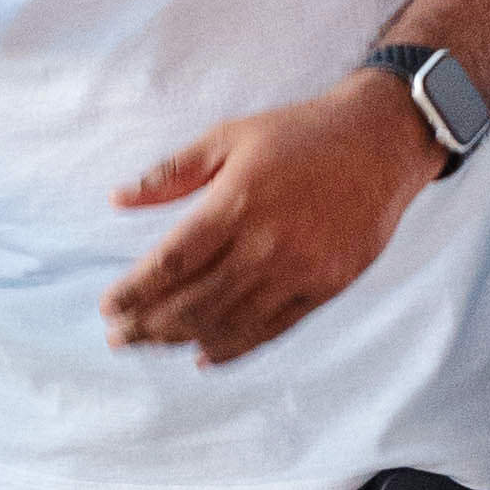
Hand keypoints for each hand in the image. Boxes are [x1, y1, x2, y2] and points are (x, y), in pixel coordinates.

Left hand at [104, 75, 442, 366]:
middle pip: (194, 301)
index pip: (172, 262)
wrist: (380, 142)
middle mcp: (266, 243)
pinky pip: (272, 330)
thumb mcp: (229, 136)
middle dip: (148, 325)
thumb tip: (118, 198)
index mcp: (237, 201)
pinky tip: (204, 355)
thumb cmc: (299, 134)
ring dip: (182, 339)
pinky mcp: (325, 287)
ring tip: (150, 345)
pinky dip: (234, 347)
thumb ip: (171, 173)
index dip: (136, 290)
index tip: (108, 305)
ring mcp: (299, 270)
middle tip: (118, 337)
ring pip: (229, 322)